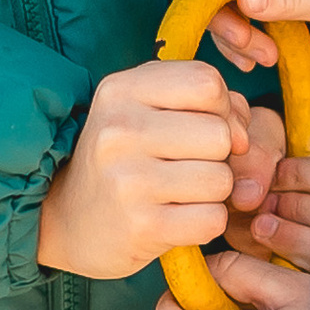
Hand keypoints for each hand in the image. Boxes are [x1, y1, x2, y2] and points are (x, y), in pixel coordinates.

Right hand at [37, 61, 237, 279]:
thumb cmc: (123, 159)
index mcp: (121, 90)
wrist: (66, 220)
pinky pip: (212, 220)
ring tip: (178, 193)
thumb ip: (207, 103)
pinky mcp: (142, 226)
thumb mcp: (148, 110)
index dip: (221, 108)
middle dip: (218, 156)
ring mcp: (128, 180)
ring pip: (222, 180)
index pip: (207, 83)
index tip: (201, 128)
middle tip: (185, 167)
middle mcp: (120, 130)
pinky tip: (176, 219)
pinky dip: (204, 223)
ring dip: (212, 193)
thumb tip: (243, 136)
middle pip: (220, 135)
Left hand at [226, 100, 309, 272]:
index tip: (273, 174)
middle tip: (265, 202)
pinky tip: (266, 244)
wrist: (256, 188)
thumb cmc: (269, 154)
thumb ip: (256, 154)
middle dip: (297, 210)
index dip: (300, 176)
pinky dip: (286, 260)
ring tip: (261, 223)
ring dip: (290, 238)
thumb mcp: (261, 137)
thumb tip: (248, 196)